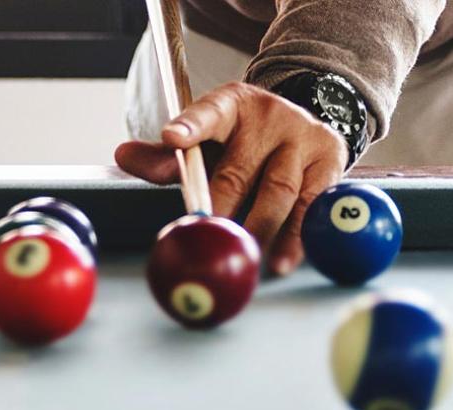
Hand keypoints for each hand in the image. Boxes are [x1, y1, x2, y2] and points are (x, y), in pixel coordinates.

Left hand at [116, 82, 348, 275]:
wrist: (302, 122)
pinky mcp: (330, 161)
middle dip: (222, 204)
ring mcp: (303, 138)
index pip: (209, 112)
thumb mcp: (208, 140)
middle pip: (239, 167)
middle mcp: (269, 117)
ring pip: (279, 189)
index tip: (171, 139)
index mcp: (231, 106)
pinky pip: (313, 204)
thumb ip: (167, 155)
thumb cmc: (244, 140)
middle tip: (208, 233)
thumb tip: (123, 155)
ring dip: (261, 227)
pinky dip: (297, 236)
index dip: (190, 126)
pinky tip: (284, 260)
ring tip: (246, 256)